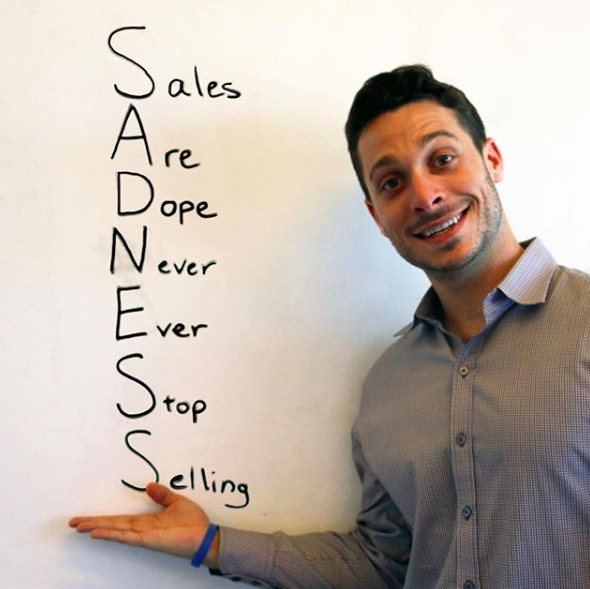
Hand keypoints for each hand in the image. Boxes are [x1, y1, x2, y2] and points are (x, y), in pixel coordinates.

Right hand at [69, 483, 219, 567]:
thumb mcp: (177, 502)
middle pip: (112, 525)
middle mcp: (141, 529)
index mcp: (146, 520)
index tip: (86, 517)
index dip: (102, 518)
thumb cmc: (193, 522)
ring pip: (115, 530)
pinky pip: (126, 536)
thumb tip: (149, 485)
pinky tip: (98, 533)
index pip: (119, 519)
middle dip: (92, 523)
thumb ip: (162, 495)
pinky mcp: (148, 540)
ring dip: (97, 528)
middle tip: (73, 523)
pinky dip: (112, 534)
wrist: (205, 536)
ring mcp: (143, 535)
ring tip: (80, 527)